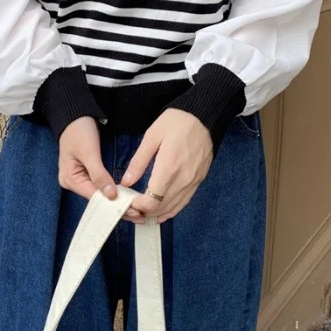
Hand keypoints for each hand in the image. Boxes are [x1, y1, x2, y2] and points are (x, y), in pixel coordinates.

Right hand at [58, 116, 143, 222]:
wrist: (75, 114)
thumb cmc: (79, 130)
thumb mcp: (89, 152)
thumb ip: (99, 174)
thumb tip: (111, 196)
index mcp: (70, 179)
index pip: (94, 197)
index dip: (112, 204)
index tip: (131, 210)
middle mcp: (74, 182)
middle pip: (97, 198)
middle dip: (116, 206)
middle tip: (138, 214)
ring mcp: (81, 177)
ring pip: (101, 194)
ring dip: (117, 200)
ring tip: (136, 210)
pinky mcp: (88, 172)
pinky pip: (102, 186)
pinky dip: (113, 192)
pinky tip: (126, 198)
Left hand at [120, 108, 212, 223]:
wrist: (204, 117)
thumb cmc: (177, 122)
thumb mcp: (152, 136)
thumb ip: (139, 161)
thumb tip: (126, 182)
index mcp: (169, 168)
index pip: (152, 202)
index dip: (137, 206)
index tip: (128, 200)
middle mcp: (183, 180)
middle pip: (161, 209)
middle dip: (143, 212)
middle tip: (131, 205)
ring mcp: (193, 182)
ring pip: (173, 209)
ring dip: (156, 213)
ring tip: (142, 209)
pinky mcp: (198, 181)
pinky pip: (183, 203)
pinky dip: (170, 209)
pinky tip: (160, 210)